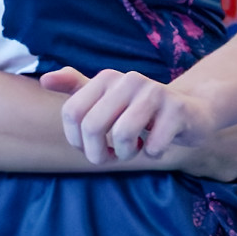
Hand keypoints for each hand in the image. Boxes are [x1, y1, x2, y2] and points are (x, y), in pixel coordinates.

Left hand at [43, 68, 236, 179]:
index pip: (71, 113)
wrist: (191, 112)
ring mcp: (154, 92)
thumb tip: (44, 80)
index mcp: (107, 78)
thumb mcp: (108, 100)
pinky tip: (157, 145)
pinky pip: (153, 146)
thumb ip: (76, 90)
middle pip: (92, 126)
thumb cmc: (142, 111)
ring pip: (122, 135)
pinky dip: (151, 154)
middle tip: (111, 157)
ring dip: (126, 154)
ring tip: (134, 148)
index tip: (90, 148)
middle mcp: (128, 79)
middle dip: (98, 154)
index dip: (76, 140)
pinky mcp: (177, 110)